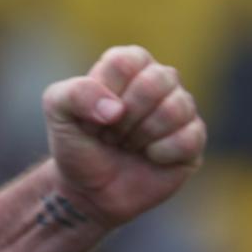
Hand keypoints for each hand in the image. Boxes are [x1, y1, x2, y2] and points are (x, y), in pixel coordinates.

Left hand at [42, 45, 207, 227]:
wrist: (90, 190)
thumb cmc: (77, 144)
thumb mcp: (57, 111)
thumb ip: (74, 94)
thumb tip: (115, 109)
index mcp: (127, 65)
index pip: (125, 61)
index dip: (105, 92)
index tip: (93, 114)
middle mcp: (159, 80)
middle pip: (156, 81)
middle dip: (125, 117)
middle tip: (111, 134)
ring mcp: (181, 108)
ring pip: (176, 108)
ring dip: (141, 136)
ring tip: (128, 145)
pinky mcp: (194, 139)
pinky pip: (188, 138)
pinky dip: (161, 153)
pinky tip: (150, 157)